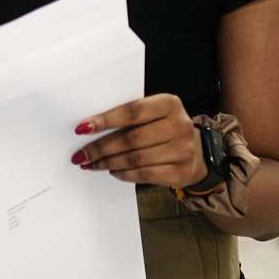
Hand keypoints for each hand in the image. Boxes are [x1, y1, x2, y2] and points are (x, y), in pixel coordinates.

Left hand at [72, 94, 205, 186]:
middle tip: (81, 154)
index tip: (82, 129)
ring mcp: (183, 150)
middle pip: (131, 138)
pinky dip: (125, 174)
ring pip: (136, 158)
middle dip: (101, 148)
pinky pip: (145, 174)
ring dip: (108, 163)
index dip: (105, 120)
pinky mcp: (181, 172)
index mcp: (169, 104)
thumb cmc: (164, 129)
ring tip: (92, 164)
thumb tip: (90, 129)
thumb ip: (129, 118)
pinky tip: (113, 171)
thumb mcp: (154, 115)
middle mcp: (179, 125)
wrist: (198, 151)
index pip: (132, 111)